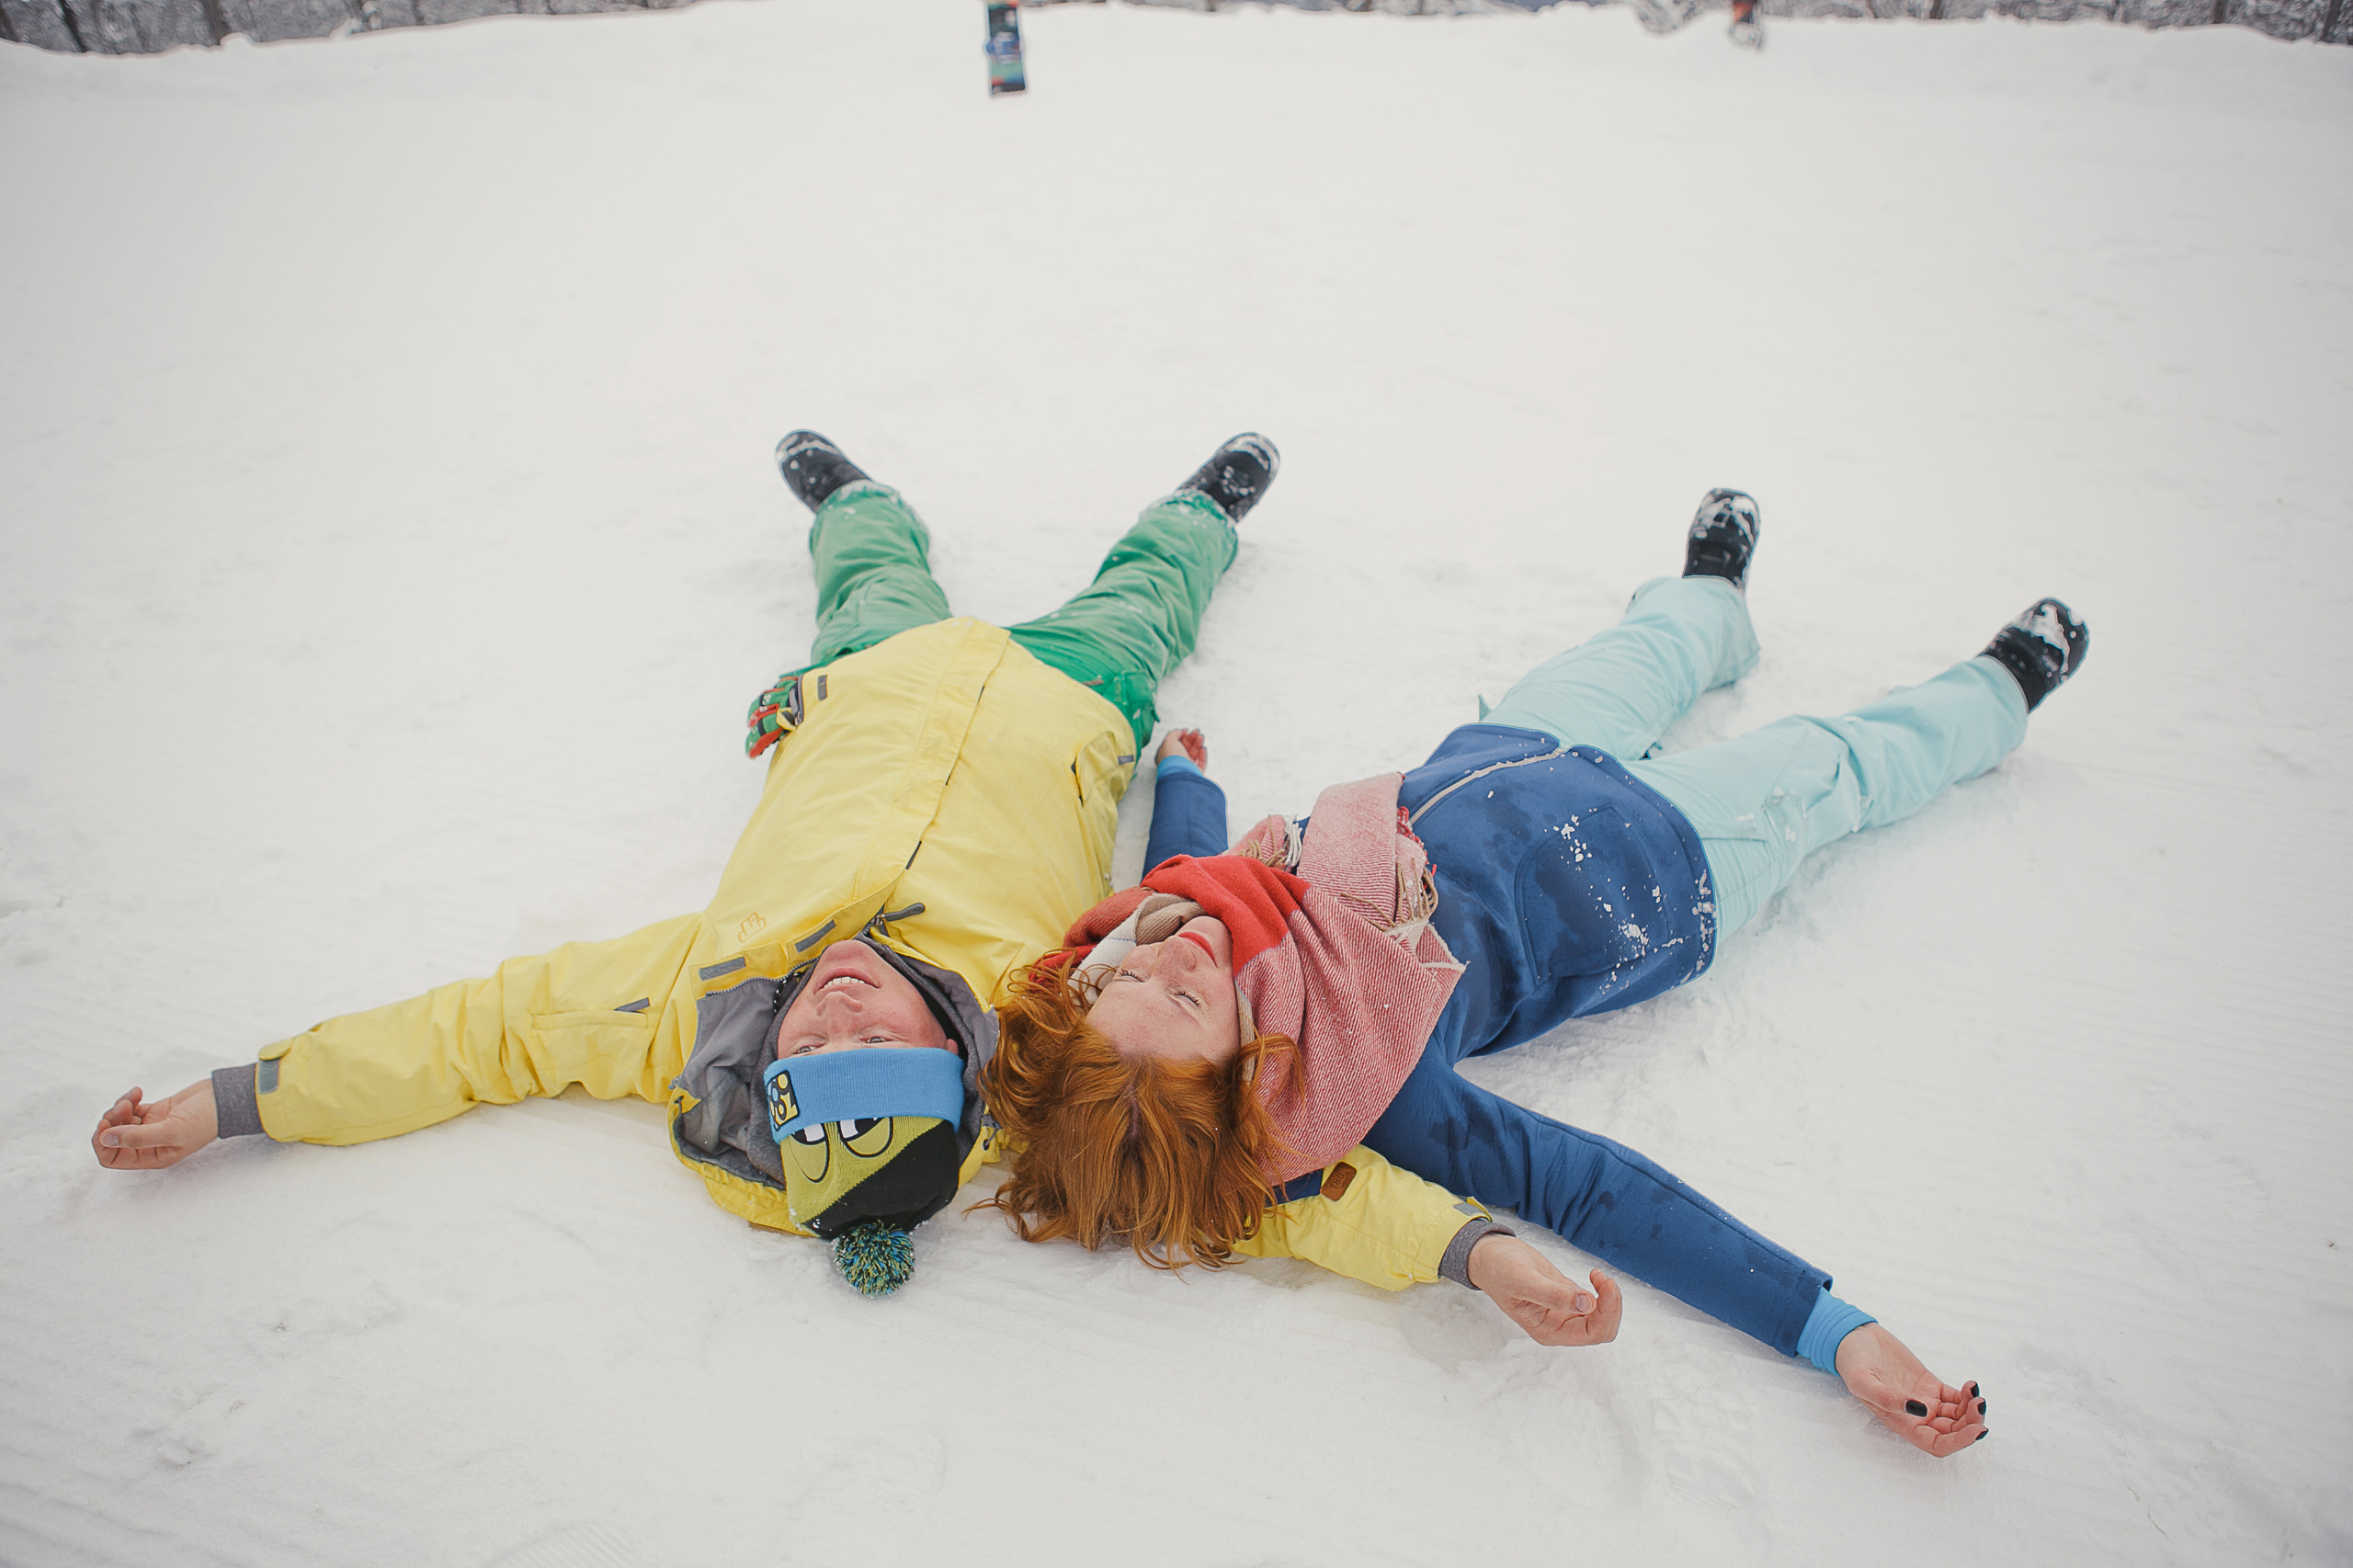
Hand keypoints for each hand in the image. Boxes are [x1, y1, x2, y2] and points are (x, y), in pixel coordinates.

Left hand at [92, 1081, 218, 1170]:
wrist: (223, 1098)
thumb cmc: (205, 1120)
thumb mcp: (171, 1131)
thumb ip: (136, 1137)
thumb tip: (105, 1139)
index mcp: (151, 1157)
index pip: (112, 1158)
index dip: (103, 1143)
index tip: (105, 1124)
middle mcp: (147, 1145)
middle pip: (111, 1138)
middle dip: (111, 1121)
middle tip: (124, 1106)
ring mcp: (149, 1127)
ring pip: (118, 1121)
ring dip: (119, 1107)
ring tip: (134, 1097)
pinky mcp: (153, 1112)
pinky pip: (129, 1108)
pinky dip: (128, 1099)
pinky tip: (138, 1091)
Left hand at [1156, 728, 1207, 770]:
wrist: (1178, 772)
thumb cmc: (1171, 758)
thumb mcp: (1169, 740)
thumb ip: (1175, 733)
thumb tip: (1181, 731)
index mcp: (1166, 756)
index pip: (1175, 745)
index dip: (1181, 737)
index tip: (1186, 731)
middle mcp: (1176, 762)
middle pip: (1186, 748)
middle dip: (1192, 738)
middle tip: (1197, 732)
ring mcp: (1186, 768)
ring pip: (1194, 754)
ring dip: (1198, 744)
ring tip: (1201, 737)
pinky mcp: (1195, 773)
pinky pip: (1201, 763)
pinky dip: (1202, 755)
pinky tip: (1203, 748)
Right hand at [1467, 1232, 1622, 1347]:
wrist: (1490, 1255)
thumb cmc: (1499, 1269)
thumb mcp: (1523, 1280)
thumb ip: (1553, 1294)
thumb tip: (1586, 1304)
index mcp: (1548, 1331)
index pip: (1592, 1333)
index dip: (1606, 1312)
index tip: (1605, 1284)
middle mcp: (1558, 1327)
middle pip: (1601, 1329)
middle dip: (1611, 1306)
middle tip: (1605, 1278)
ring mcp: (1564, 1313)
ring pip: (1601, 1317)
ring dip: (1608, 1298)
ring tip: (1598, 1275)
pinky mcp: (1567, 1298)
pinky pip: (1595, 1304)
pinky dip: (1602, 1291)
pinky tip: (1594, 1275)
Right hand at [1834, 1322, 1988, 1456]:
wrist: (1854, 1339)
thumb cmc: (1853, 1363)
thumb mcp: (1864, 1382)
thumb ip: (1889, 1399)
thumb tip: (1920, 1411)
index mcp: (1901, 1423)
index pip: (1935, 1444)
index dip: (1958, 1442)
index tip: (1974, 1430)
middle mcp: (1916, 1417)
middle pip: (1952, 1432)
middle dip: (1970, 1423)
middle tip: (1978, 1404)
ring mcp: (1925, 1401)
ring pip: (1958, 1416)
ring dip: (1972, 1410)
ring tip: (1975, 1393)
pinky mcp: (1930, 1385)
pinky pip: (1955, 1397)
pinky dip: (1967, 1395)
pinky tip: (1970, 1385)